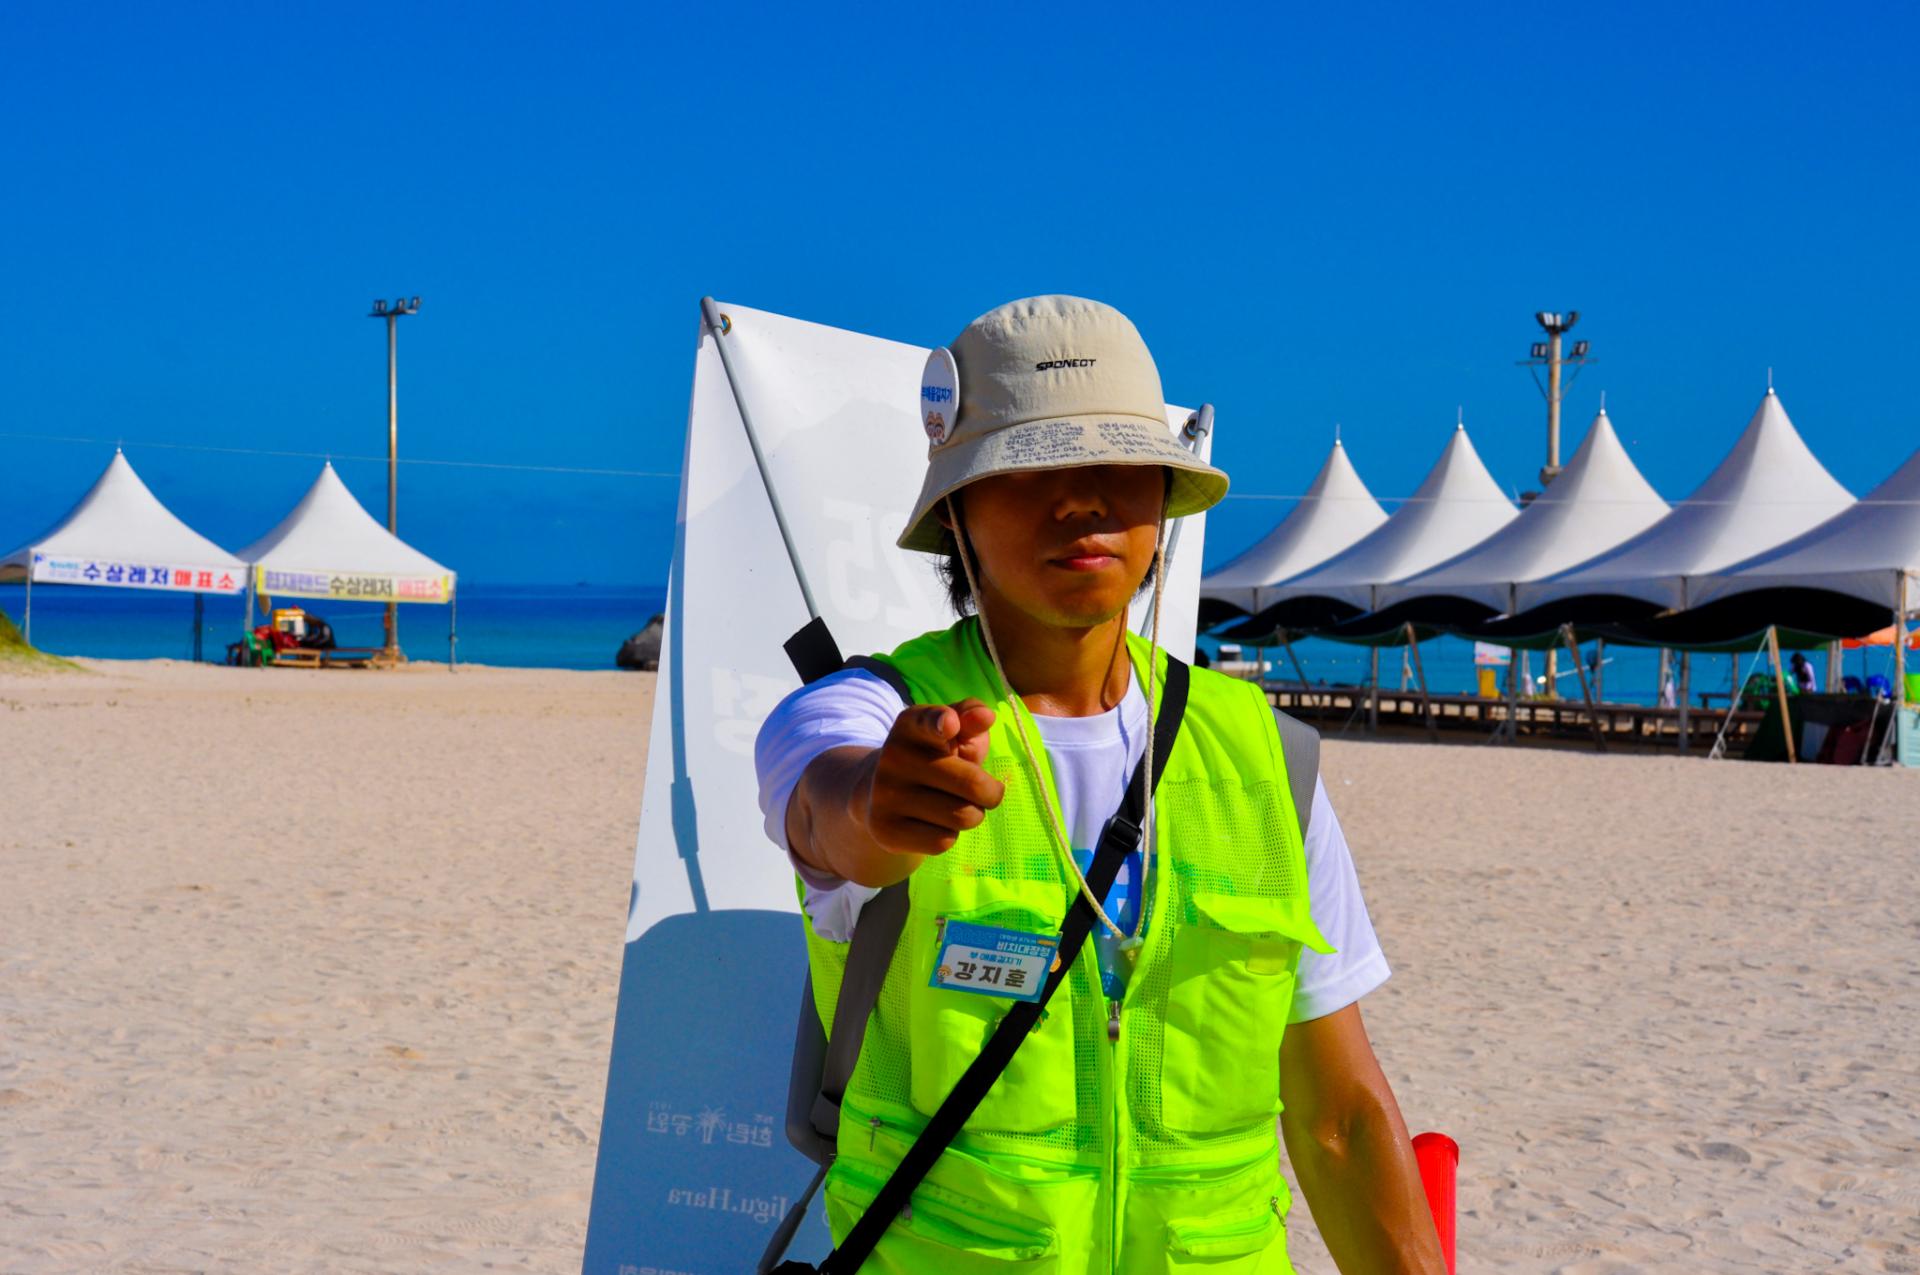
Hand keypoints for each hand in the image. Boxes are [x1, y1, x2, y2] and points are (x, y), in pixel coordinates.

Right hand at [856, 698, 1005, 855]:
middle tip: (986, 792)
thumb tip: (986, 717)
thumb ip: (972, 715)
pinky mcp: (886, 830)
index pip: (928, 721)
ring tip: (956, 805)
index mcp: (911, 725)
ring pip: (963, 817)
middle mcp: (893, 756)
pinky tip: (934, 823)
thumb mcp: (954, 731)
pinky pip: (943, 841)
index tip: (950, 725)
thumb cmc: (935, 757)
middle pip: (972, 784)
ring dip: (972, 815)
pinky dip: (949, 835)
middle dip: (991, 793)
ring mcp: (885, 794)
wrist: (883, 794)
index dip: (941, 722)